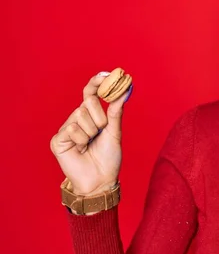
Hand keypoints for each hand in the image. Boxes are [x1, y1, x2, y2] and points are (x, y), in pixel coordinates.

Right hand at [50, 72, 131, 195]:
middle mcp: (77, 119)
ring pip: (80, 115)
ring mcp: (66, 129)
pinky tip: (80, 150)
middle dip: (100, 117)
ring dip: (92, 131)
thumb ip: (116, 111)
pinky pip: (72, 128)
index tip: (108, 73)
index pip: (90, 93)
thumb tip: (125, 89)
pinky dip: (81, 139)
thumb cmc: (109, 157)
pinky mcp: (58, 140)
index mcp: (91, 115)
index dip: (97, 82)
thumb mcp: (115, 131)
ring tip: (91, 144)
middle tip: (102, 131)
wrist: (101, 180)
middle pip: (88, 102)